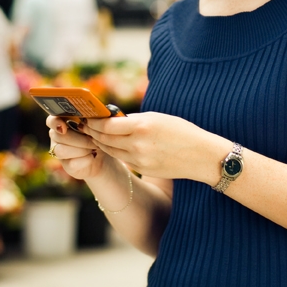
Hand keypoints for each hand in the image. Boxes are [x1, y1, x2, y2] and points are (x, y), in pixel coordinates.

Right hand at [47, 116, 104, 179]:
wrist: (105, 156)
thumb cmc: (100, 135)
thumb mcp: (97, 125)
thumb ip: (91, 118)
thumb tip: (91, 117)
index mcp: (63, 122)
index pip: (51, 120)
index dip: (55, 123)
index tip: (64, 127)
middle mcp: (57, 136)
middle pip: (59, 136)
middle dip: (79, 139)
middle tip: (94, 140)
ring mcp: (60, 152)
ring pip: (61, 151)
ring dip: (81, 149)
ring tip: (94, 148)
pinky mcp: (67, 166)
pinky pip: (71, 163)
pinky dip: (85, 160)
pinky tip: (93, 156)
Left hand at [80, 112, 217, 181]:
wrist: (201, 156)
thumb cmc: (181, 131)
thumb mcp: (157, 118)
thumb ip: (134, 119)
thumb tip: (113, 118)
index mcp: (141, 126)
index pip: (107, 124)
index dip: (94, 121)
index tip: (88, 116)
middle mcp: (137, 144)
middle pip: (104, 138)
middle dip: (92, 131)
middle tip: (85, 125)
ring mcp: (139, 160)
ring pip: (110, 150)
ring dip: (100, 142)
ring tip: (94, 134)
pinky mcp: (142, 169)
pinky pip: (122, 158)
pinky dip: (114, 151)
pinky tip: (111, 145)